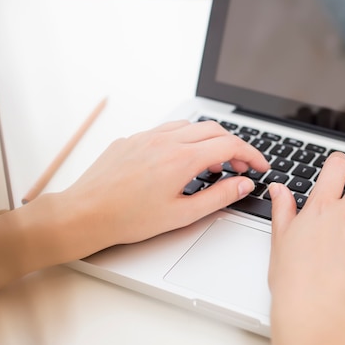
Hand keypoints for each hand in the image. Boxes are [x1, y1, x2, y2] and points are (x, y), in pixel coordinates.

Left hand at [58, 120, 269, 255]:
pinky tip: (180, 161)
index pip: (230, 145)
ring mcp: (146, 137)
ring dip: (209, 141)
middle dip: (234, 146)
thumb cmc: (128, 219)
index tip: (259, 166)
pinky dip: (184, 140)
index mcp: (181, 159)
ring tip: (211, 167)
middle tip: (240, 168)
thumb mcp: (182, 214)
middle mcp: (164, 141)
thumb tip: (243, 184)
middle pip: (214, 130)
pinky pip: (166, 130)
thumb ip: (219, 197)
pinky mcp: (131, 139)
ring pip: (190, 126)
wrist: (84, 214)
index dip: (251, 155)